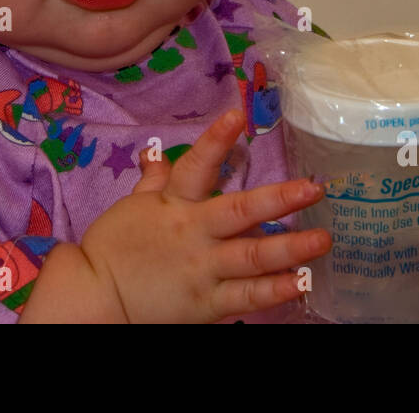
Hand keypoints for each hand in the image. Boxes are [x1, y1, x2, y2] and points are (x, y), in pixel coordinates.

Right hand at [76, 108, 331, 322]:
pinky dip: (275, 291)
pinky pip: (247, 297)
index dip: (217, 141)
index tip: (237, 115)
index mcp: (174, 204)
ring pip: (253, 256)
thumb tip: (157, 152)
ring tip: (323, 239)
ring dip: (291, 248)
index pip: (196, 166)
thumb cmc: (112, 250)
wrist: (95, 300)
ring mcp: (203, 270)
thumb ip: (153, 182)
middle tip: (314, 188)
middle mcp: (194, 233)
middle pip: (240, 212)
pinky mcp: (208, 304)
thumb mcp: (131, 208)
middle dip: (279, 199)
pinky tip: (302, 282)